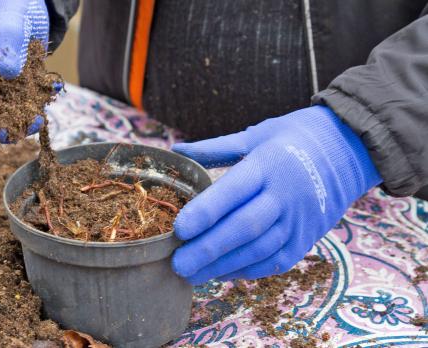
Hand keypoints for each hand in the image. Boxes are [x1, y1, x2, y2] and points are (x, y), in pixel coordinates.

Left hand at [171, 106, 381, 284]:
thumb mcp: (256, 135)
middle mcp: (285, 195)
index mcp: (269, 164)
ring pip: (258, 249)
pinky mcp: (307, 238)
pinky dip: (246, 270)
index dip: (205, 212)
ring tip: (191, 275)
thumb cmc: (294, 139)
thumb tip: (176, 149)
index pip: (233, 191)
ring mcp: (299, 220)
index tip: (179, 229)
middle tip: (177, 264)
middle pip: (244, 227)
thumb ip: (215, 147)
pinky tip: (221, 273)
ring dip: (223, 266)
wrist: (350, 149)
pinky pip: (275, 260)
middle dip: (208, 249)